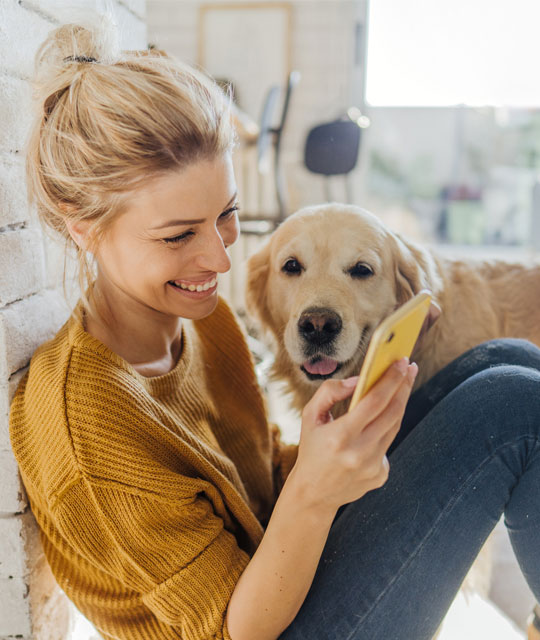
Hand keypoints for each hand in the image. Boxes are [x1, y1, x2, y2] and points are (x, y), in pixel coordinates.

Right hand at [290, 358, 417, 512]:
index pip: (375, 401)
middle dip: (403, 386)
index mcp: (340, 436)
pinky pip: (388, 444)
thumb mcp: (310, 416)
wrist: (313, 494)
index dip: (391, 380)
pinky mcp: (380, 475)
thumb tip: (359, 380)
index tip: (402, 362)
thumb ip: (330, 392)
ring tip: (402, 385)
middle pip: (392, 412)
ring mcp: (373, 466)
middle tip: (409, 367)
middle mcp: (360, 452)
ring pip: (394, 426)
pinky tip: (378, 422)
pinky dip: (384, 429)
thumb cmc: (311, 448)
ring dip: (400, 403)